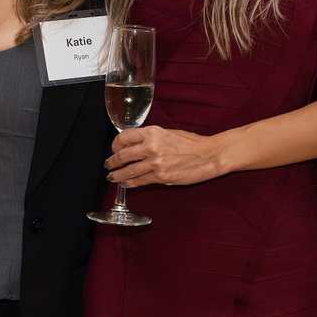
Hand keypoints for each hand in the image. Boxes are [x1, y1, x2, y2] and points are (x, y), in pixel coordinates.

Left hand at [108, 125, 229, 188]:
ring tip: (112, 177)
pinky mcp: (161, 176)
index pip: (124, 137)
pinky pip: (140, 181)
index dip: (115, 145)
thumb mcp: (168, 133)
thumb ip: (150, 138)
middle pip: (123, 155)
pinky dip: (130, 183)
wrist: (208, 155)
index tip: (114, 149)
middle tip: (108, 165)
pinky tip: (126, 183)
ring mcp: (155, 163)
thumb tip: (134, 145)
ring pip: (129, 171)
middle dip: (112, 162)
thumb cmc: (191, 143)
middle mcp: (151, 146)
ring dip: (117, 175)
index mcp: (153, 132)